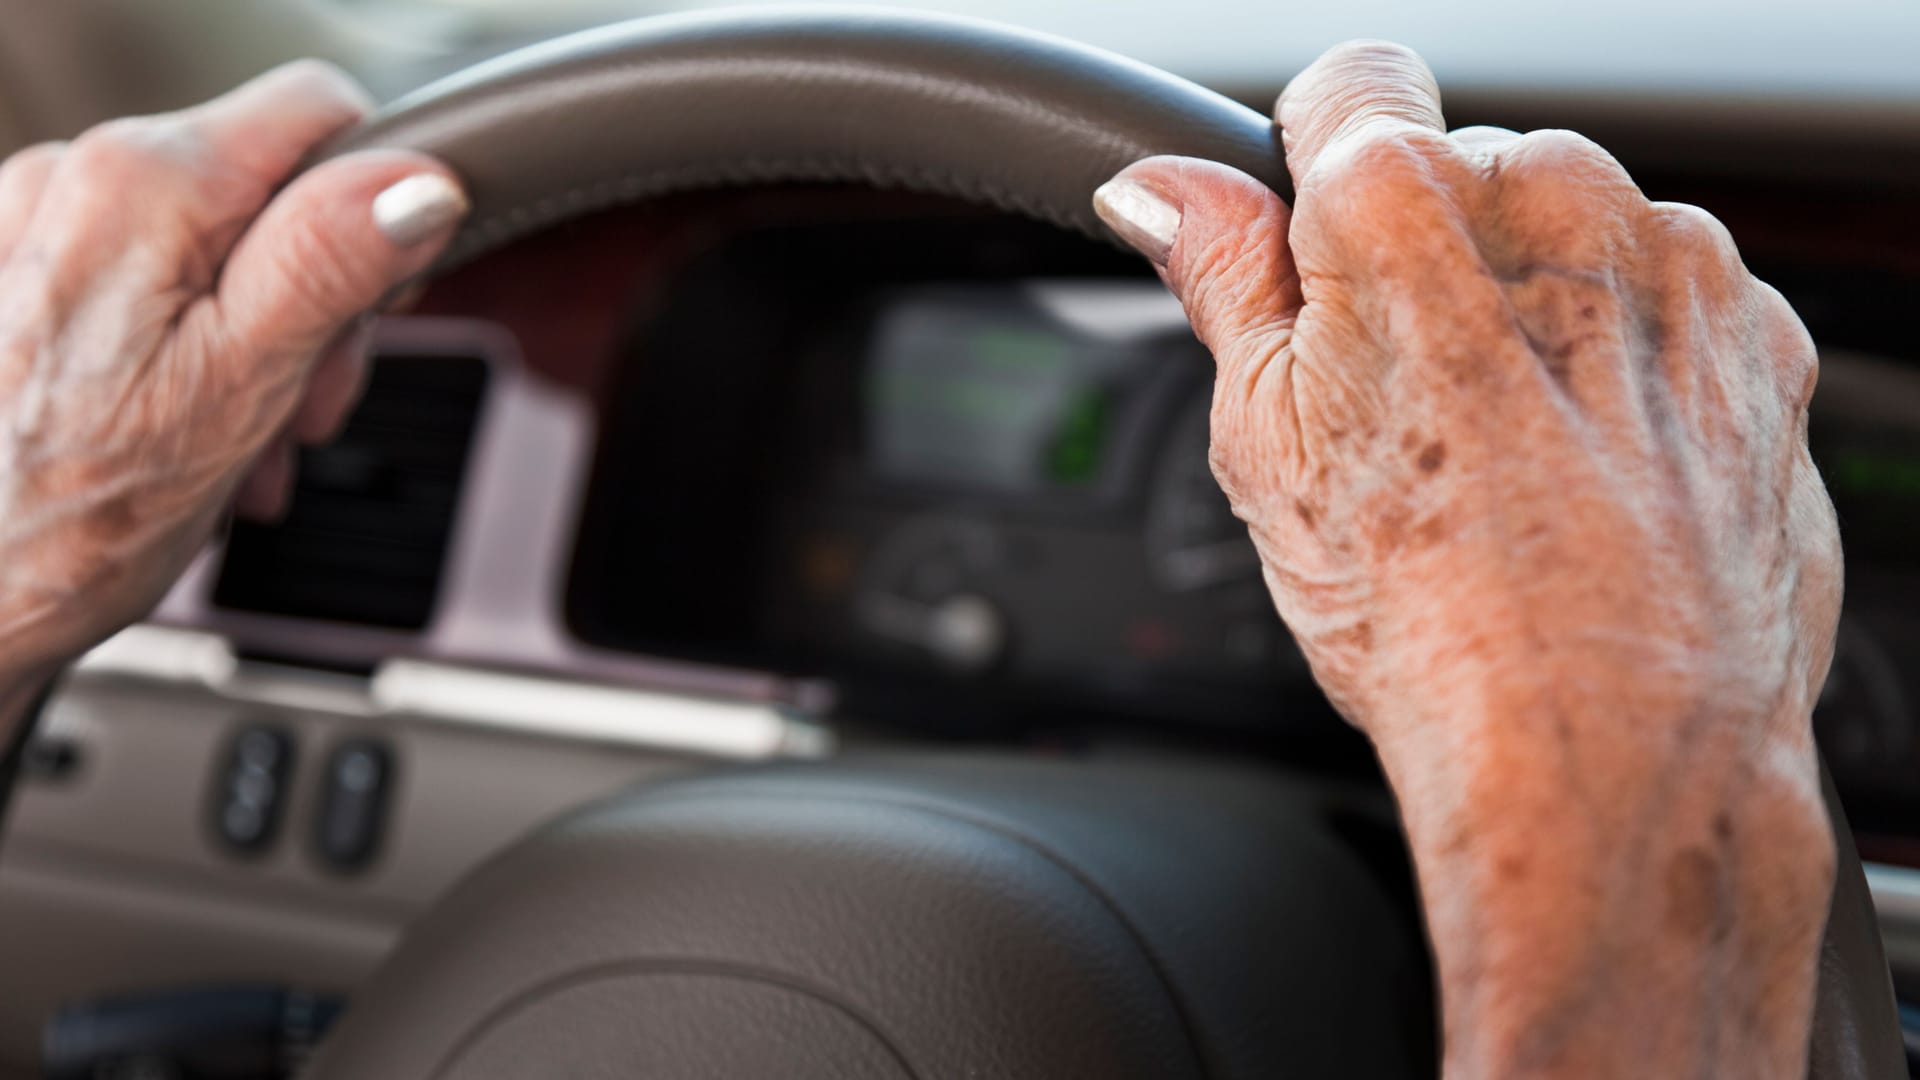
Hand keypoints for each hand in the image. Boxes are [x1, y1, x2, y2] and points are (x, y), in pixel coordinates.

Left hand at [0, 61, 466, 693]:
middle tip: (302, 406)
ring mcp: (41, 227)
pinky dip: (194, 351)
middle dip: (317, 304)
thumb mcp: (239, 388)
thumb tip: (414, 185)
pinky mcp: (25, 275)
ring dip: (260, 345)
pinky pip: (153, 280)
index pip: (323, 111)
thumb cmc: (67, 522)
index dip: (379, 205)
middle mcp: (78, 181)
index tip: (377, 300)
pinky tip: (190, 429)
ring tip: (241, 439)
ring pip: (221, 243)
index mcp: (143, 185)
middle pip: (273, 189)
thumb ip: (329, 264)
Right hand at [1096, 42, 1839, 1077]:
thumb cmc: (1429, 614)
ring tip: (1504, 455)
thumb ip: (1220, 277)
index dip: (1316, 163)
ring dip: (1538, 306)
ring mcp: (1677, 268)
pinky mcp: (1760, 339)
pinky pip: (1672, 306)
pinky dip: (1632, 362)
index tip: (1319, 241)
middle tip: (1403, 401)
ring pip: (1577, 237)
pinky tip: (1588, 472)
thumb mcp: (1260, 442)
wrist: (1609, 749)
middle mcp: (1559, 201)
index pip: (1350, 82)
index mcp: (1407, 205)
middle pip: (1469, 169)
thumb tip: (1162, 190)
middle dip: (1431, 255)